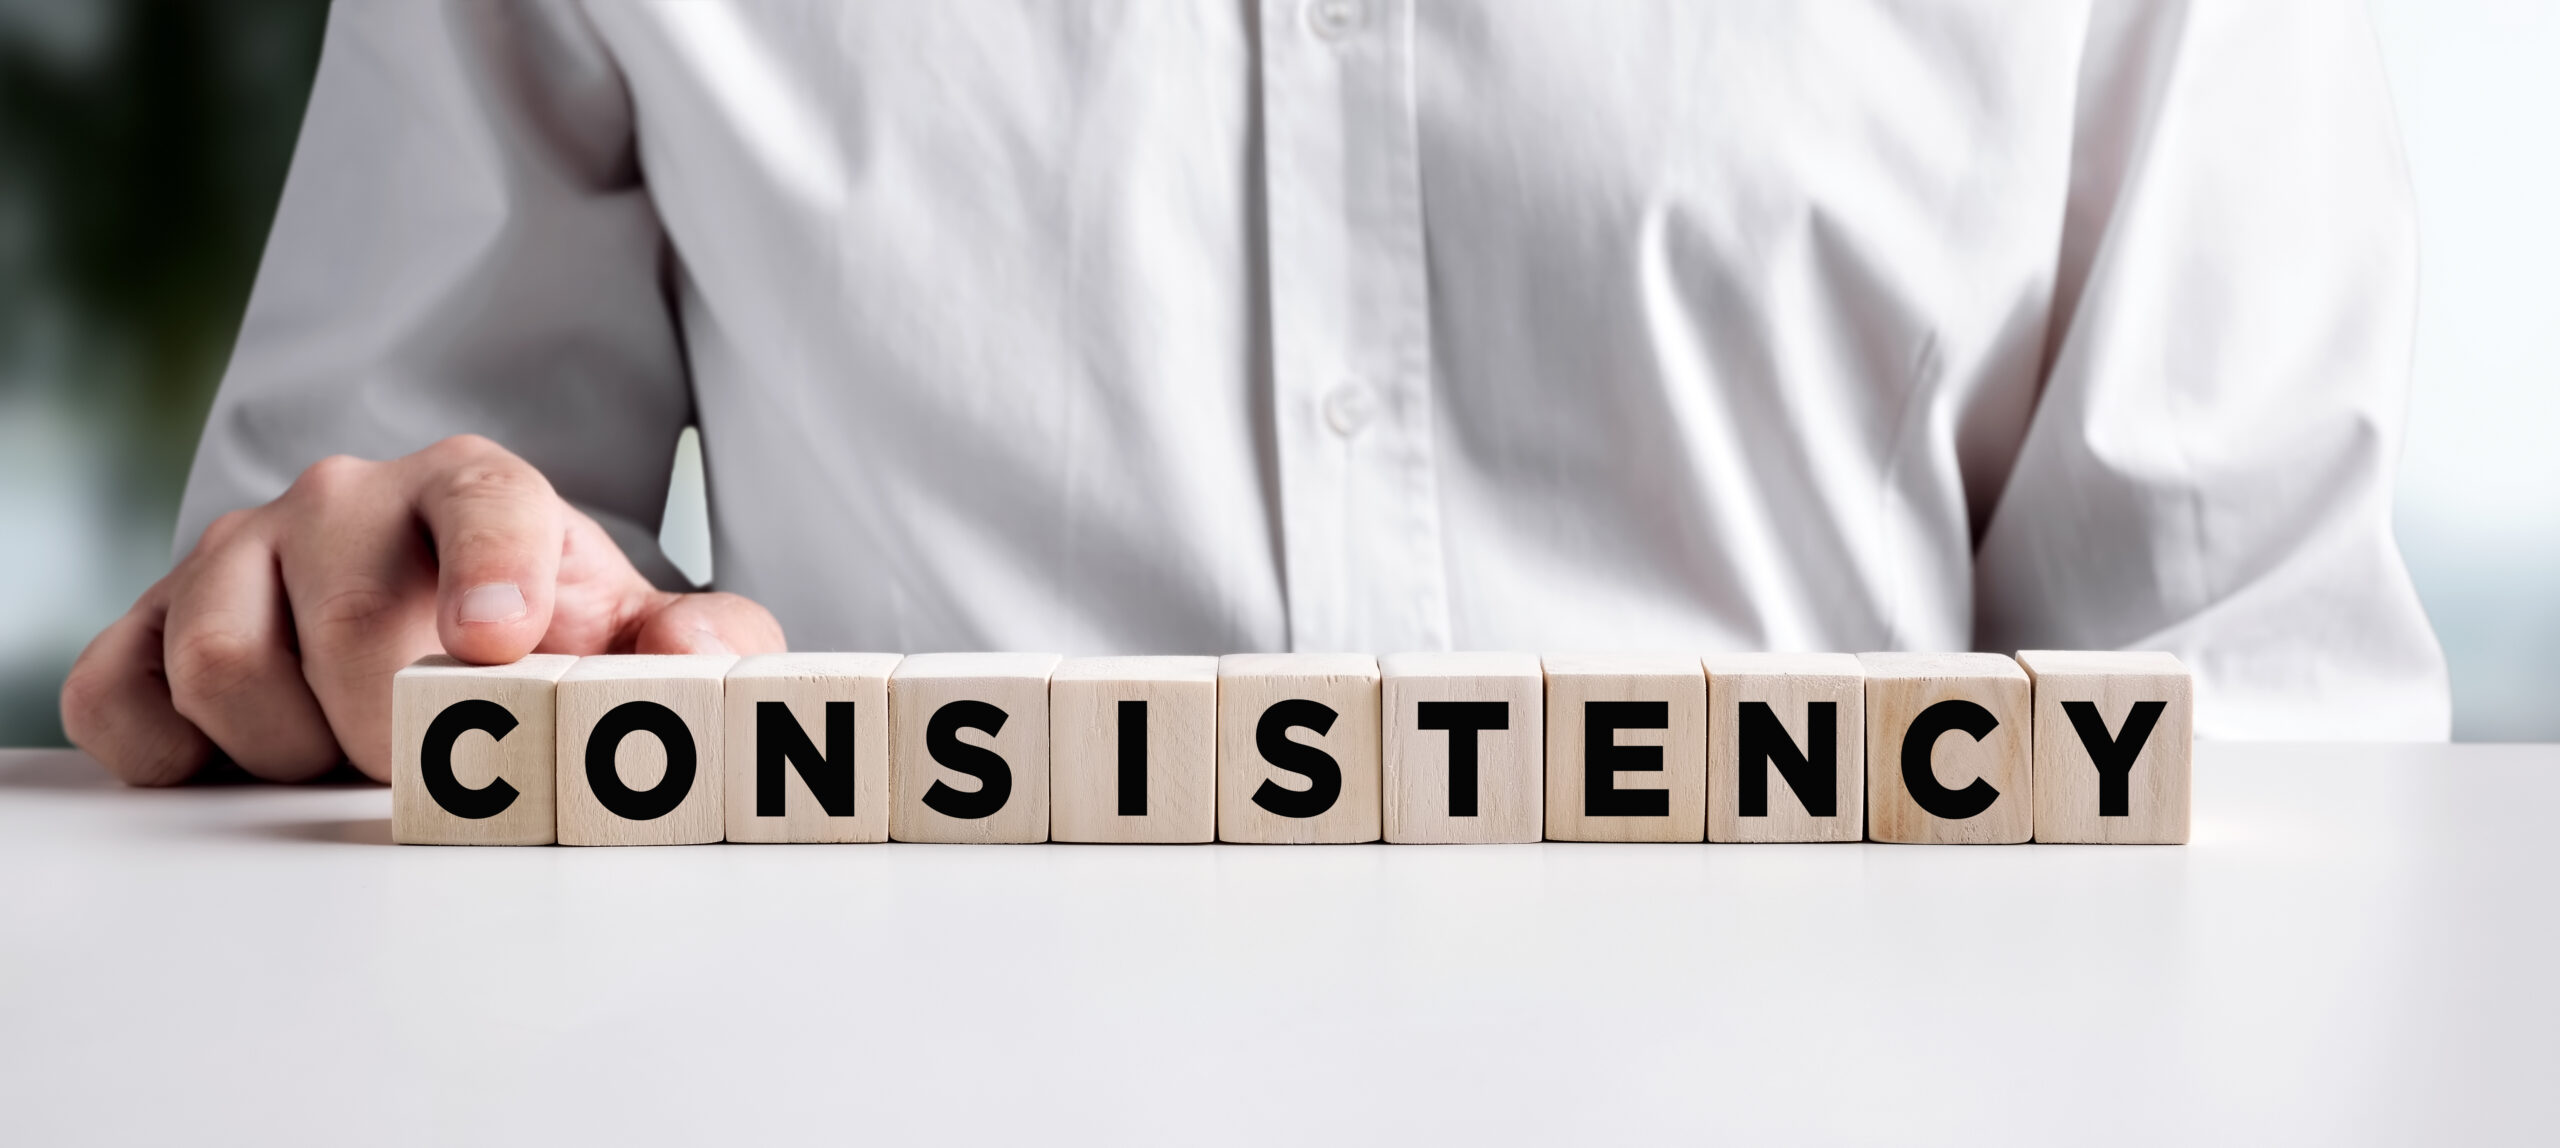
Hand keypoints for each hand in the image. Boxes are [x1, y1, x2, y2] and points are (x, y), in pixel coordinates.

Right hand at [59, 434, 785, 784]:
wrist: (440, 646)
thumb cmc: (546, 644)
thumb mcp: (647, 644)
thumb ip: (705, 645)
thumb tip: (690, 658)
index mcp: (474, 490)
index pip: (482, 499)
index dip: (490, 567)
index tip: (498, 644)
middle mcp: (346, 503)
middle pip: (350, 623)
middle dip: (399, 727)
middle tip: (433, 765)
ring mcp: (237, 555)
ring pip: (224, 664)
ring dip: (294, 748)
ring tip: (348, 754)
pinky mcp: (149, 623)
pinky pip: (119, 696)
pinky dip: (176, 754)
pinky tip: (245, 760)